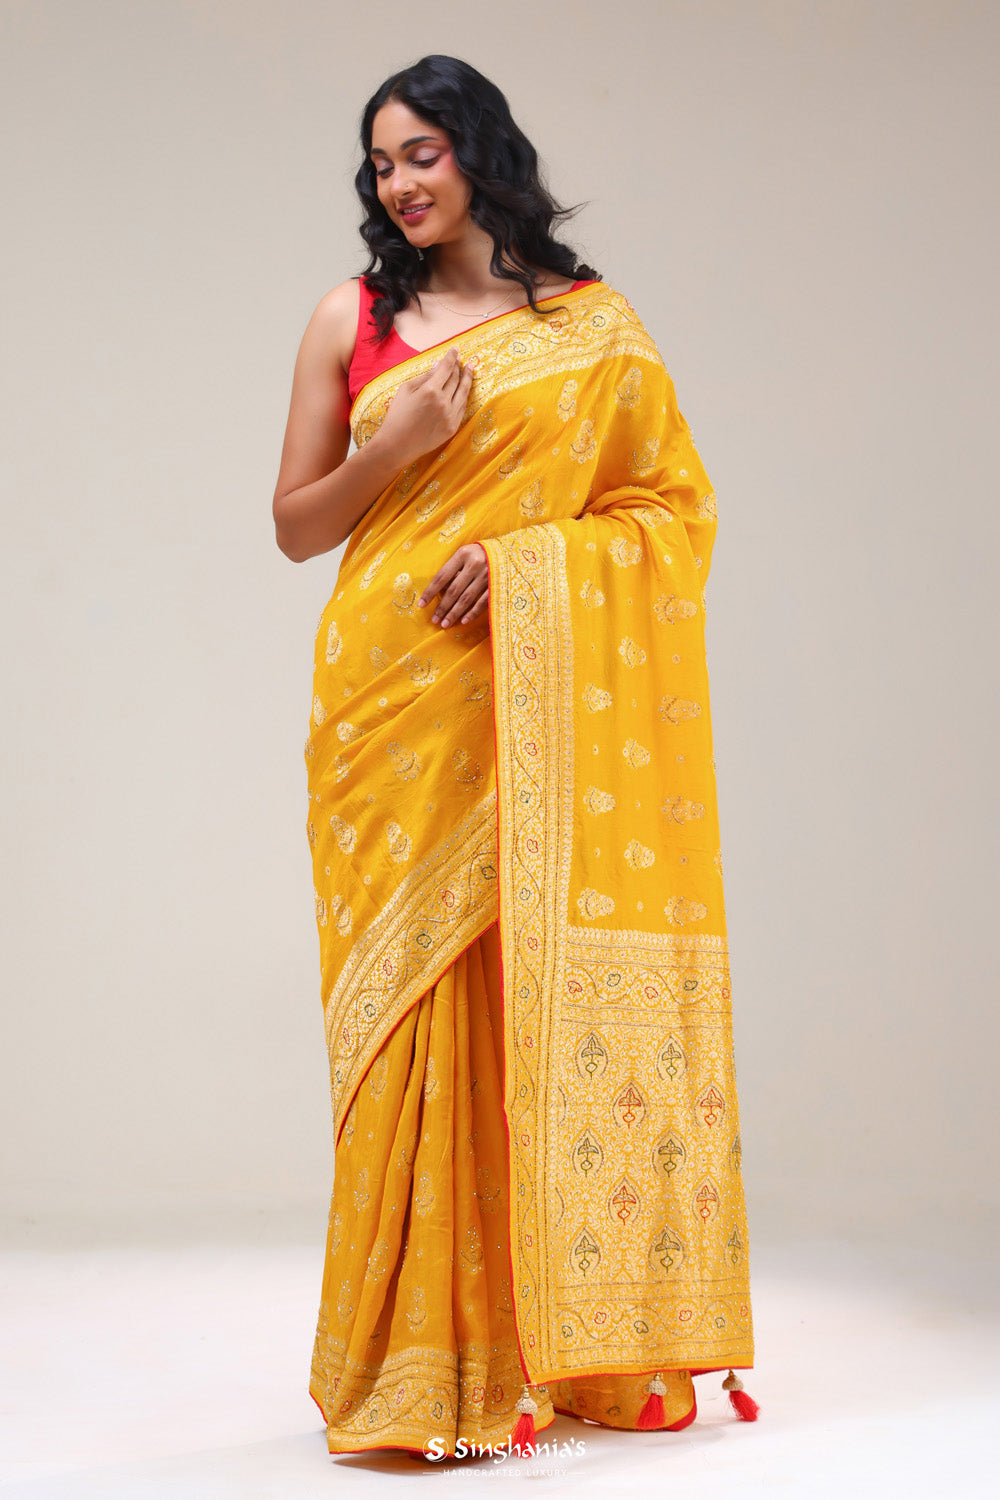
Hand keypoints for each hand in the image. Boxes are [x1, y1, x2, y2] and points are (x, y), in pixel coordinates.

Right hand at [371, 349, 476, 468]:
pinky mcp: (452, 427)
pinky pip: (462, 408)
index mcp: (430, 390)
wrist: (397, 444)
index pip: (446, 368)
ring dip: (467, 379)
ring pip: (463, 393)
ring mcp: (450, 415)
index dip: (452, 357)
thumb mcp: (406, 390)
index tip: (455, 350)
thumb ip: (424, 377)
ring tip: (470, 370)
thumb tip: (438, 366)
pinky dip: (464, 396)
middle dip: (459, 367)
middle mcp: (443, 402)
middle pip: (455, 379)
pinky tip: (464, 390)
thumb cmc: (397, 415)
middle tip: (461, 361)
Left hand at [418, 543, 489, 627]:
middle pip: (454, 590)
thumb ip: (454, 568)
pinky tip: (463, 621)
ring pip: (466, 598)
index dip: (430, 592)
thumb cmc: (481, 553)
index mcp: (463, 554)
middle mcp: (474, 564)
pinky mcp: (497, 585)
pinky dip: (472, 613)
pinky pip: (482, 602)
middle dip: (442, 607)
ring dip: (454, 613)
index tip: (422, 604)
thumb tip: (440, 591)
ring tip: (445, 624)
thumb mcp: (465, 554)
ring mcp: (487, 575)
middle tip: (434, 620)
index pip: (442, 576)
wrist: (509, 550)